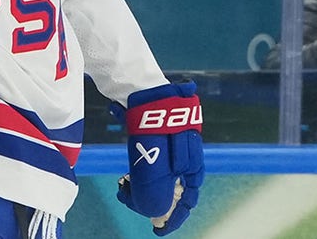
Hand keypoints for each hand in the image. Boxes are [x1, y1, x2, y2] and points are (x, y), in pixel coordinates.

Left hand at [109, 81, 203, 235]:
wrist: (143, 92)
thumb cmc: (155, 129)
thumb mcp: (155, 169)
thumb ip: (154, 195)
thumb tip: (153, 214)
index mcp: (192, 166)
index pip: (187, 200)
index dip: (173, 218)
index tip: (159, 230)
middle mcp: (185, 157)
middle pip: (171, 189)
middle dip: (151, 202)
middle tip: (130, 201)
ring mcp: (170, 145)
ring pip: (158, 176)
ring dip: (141, 187)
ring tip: (124, 188)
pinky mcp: (155, 135)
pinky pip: (149, 161)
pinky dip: (138, 172)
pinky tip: (125, 174)